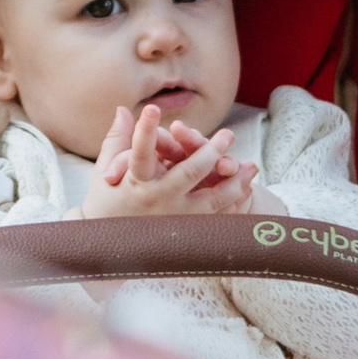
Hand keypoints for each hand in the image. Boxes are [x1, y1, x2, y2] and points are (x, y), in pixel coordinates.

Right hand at [80, 107, 256, 220]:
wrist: (111, 250)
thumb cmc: (106, 205)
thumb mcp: (106, 173)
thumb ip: (117, 140)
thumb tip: (123, 109)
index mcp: (135, 185)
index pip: (139, 153)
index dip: (145, 132)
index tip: (151, 108)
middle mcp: (158, 201)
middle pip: (188, 174)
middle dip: (209, 152)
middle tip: (227, 135)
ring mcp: (175, 219)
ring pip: (211, 200)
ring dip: (233, 182)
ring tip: (251, 165)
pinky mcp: (188, 232)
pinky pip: (216, 218)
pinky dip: (233, 203)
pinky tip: (247, 189)